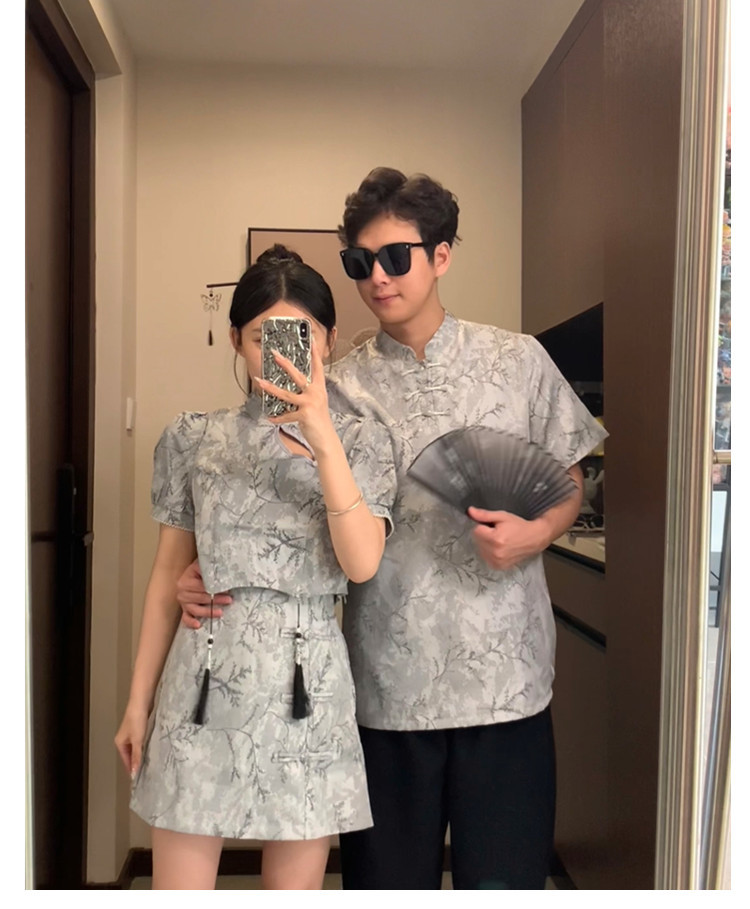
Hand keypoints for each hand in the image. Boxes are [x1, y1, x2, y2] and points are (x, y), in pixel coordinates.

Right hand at [114, 705, 148, 778]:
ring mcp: (132, 733)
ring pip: (137, 748)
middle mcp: (124, 739)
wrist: (141, 702)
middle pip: (131, 755)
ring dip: (143, 754)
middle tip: (148, 772)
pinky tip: (153, 749)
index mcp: (120, 743)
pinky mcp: (140, 728)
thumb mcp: (137, 740)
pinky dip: (146, 746)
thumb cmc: (137, 720)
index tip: (140, 779)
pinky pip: (142, 741)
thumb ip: (136, 757)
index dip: (132, 769)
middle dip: (138, 762)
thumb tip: (134, 773)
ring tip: (152, 763)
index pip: (126, 760)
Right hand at [177, 558, 231, 629]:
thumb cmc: (200, 569)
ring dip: (208, 612)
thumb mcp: (203, 566)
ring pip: (195, 610)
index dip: (215, 589)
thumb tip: (222, 574)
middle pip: (200, 598)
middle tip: (229, 600)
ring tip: (220, 612)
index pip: (202, 587)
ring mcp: (183, 603)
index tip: (226, 590)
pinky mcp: (185, 610)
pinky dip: (191, 622)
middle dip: (216, 599)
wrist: (194, 572)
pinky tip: (198, 625)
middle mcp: (182, 593)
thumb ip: (210, 570)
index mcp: (185, 581)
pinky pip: (186, 618)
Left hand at [253, 338, 336, 454]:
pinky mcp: (304, 415)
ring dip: (271, 388)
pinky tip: (270, 418)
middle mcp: (316, 393)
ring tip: (259, 382)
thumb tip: (291, 387)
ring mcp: (310, 403)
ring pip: (287, 394)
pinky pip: (286, 415)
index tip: (311, 340)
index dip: (314, 354)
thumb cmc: (319, 421)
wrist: (326, 439)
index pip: (317, 367)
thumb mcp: (317, 403)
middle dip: (285, 364)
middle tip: (274, 354)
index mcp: (319, 388)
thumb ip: (307, 393)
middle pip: (298, 375)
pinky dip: (277, 417)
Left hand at [467, 507, 549, 570]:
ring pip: (480, 549)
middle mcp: (495, 553)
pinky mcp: (499, 567)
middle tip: (497, 532)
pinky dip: (490, 552)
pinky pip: (486, 557)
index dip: (483, 526)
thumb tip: (469, 512)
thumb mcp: (502, 516)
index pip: (476, 531)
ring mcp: (497, 562)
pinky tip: (500, 548)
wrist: (535, 538)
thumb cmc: (519, 526)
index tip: (493, 526)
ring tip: (500, 540)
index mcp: (495, 539)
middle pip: (477, 541)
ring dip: (486, 544)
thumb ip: (484, 515)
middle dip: (484, 535)